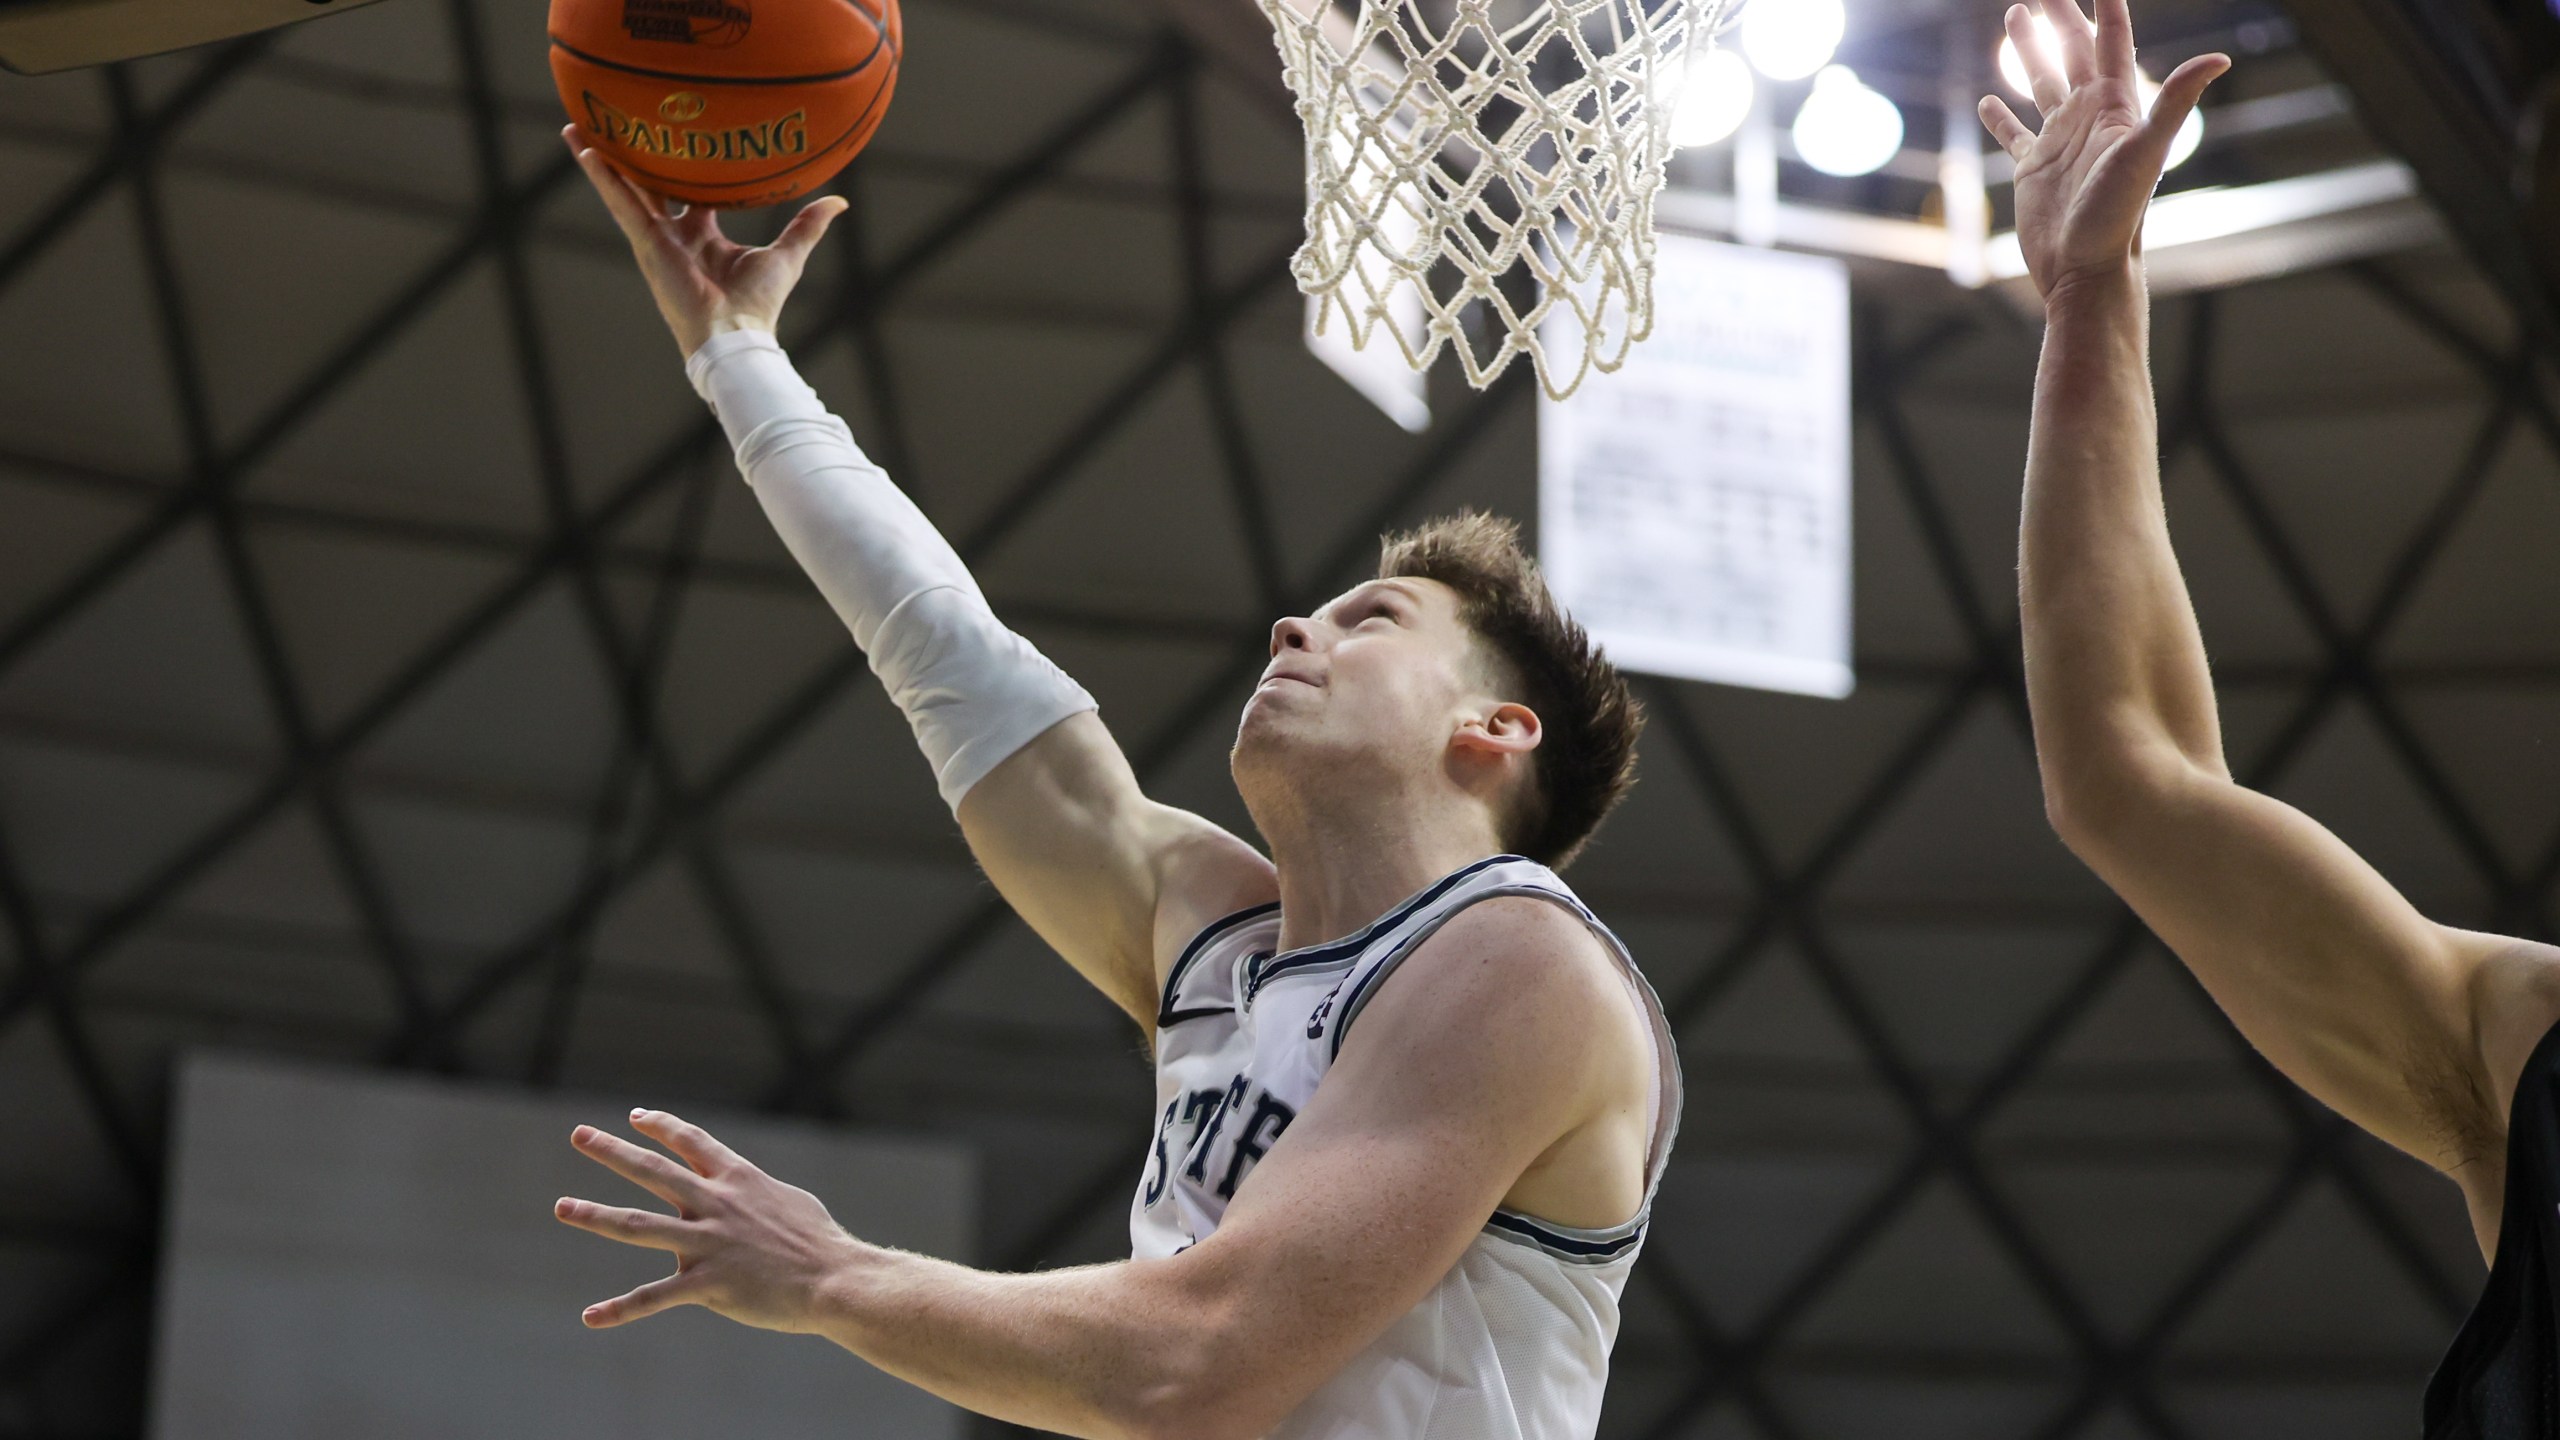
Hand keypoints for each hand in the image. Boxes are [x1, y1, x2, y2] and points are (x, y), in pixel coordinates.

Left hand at [555, 1108, 864, 1331]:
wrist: (836, 1279)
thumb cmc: (819, 1241)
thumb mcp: (787, 1201)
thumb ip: (756, 1193)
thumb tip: (746, 1189)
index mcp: (738, 1179)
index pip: (691, 1141)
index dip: (660, 1126)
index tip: (635, 1116)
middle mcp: (717, 1204)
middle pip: (654, 1170)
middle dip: (613, 1151)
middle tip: (580, 1134)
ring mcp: (709, 1243)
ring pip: (640, 1225)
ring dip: (596, 1215)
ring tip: (564, 1207)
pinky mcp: (708, 1284)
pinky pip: (655, 1297)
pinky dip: (620, 1308)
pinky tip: (591, 1317)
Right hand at [563, 125, 847, 356]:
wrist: (735, 335)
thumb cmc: (758, 304)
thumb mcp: (787, 254)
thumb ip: (807, 225)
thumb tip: (839, 201)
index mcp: (704, 236)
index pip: (690, 193)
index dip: (684, 168)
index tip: (680, 138)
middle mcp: (675, 235)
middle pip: (648, 186)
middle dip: (631, 159)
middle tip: (615, 127)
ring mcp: (656, 238)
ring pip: (625, 189)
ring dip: (601, 160)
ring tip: (577, 127)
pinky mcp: (646, 242)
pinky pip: (620, 202)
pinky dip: (602, 177)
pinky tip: (584, 151)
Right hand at [1978, 0, 2227, 299]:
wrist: (2087, 269)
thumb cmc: (2119, 214)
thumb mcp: (2146, 152)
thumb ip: (2175, 102)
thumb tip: (2219, 57)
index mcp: (2114, 106)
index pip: (2111, 42)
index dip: (2105, 6)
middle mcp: (2087, 118)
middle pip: (2073, 52)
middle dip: (2059, 16)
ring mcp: (2059, 142)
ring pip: (2041, 82)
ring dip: (2028, 50)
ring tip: (2014, 15)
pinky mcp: (2033, 170)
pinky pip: (2014, 135)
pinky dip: (1999, 118)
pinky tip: (1987, 101)